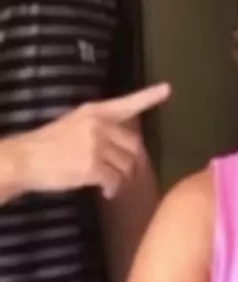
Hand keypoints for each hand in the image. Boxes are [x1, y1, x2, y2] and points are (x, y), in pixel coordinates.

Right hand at [17, 82, 169, 198]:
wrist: (26, 158)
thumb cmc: (47, 145)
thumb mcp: (73, 125)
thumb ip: (97, 129)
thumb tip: (120, 146)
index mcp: (94, 112)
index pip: (127, 104)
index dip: (148, 97)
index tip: (167, 89)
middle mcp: (99, 125)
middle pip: (133, 145)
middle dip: (132, 163)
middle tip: (126, 175)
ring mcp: (96, 145)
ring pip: (126, 165)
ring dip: (122, 179)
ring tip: (111, 185)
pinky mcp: (93, 166)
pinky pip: (115, 180)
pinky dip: (113, 189)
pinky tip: (106, 192)